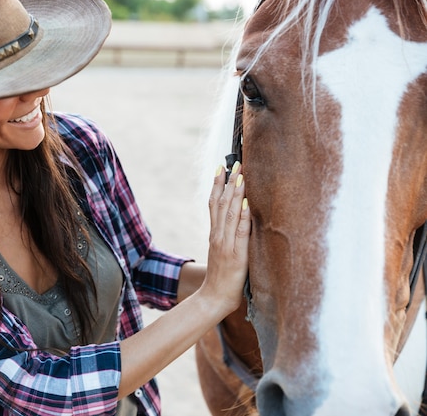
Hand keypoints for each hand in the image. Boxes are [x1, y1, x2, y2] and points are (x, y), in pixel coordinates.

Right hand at [201, 161, 250, 311]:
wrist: (214, 298)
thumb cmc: (221, 278)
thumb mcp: (222, 253)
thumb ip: (227, 237)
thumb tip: (238, 221)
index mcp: (215, 234)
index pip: (214, 205)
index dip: (218, 185)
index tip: (222, 168)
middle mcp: (218, 236)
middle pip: (221, 204)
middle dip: (228, 182)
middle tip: (235, 164)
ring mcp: (226, 245)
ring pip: (230, 214)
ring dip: (236, 193)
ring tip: (240, 176)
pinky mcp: (236, 255)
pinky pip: (241, 232)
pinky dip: (244, 217)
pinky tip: (247, 204)